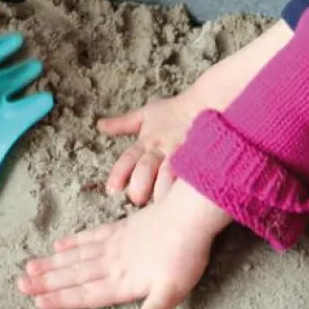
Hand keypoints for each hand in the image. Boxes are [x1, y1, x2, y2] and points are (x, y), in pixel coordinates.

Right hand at [17, 181, 229, 308]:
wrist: (188, 216)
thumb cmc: (184, 257)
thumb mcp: (175, 289)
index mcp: (122, 282)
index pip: (87, 294)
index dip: (61, 299)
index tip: (37, 302)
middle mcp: (112, 263)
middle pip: (73, 275)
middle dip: (46, 282)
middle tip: (20, 285)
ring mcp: (113, 244)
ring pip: (76, 256)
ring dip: (52, 263)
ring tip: (30, 267)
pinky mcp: (119, 228)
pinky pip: (89, 236)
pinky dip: (73, 242)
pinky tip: (59, 244)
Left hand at [99, 84, 213, 205]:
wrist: (208, 103)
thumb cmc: (175, 112)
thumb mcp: (147, 115)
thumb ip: (123, 124)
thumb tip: (100, 125)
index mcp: (146, 142)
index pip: (128, 158)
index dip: (119, 173)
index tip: (111, 189)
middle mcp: (162, 149)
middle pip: (146, 167)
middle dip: (140, 183)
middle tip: (136, 198)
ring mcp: (181, 153)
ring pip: (169, 172)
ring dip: (162, 188)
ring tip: (159, 205)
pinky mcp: (199, 156)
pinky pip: (193, 170)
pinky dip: (188, 182)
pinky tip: (186, 198)